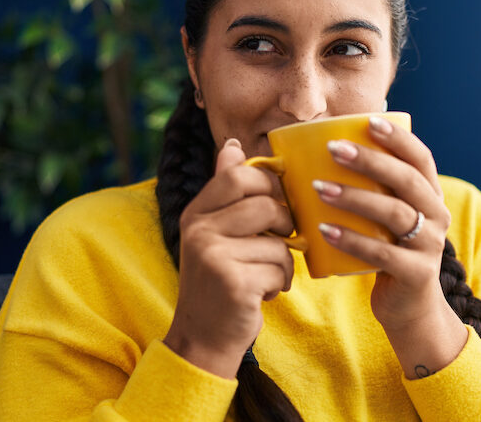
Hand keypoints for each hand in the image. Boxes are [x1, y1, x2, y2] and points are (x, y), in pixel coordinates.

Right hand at [163, 138, 295, 378]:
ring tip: (267, 274)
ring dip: (283, 262)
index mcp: (196, 213)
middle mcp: (199, 231)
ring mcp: (214, 256)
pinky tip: (262, 293)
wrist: (202, 336)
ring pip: (278, 241)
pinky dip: (279, 283)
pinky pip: (279, 269)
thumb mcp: (214, 233)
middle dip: (285, 222)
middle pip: (265, 204)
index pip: (238, 175)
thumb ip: (225, 191)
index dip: (268, 183)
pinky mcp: (234, 283)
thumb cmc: (219, 280)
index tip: (277, 201)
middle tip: (280, 239)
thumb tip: (232, 145)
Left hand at [312, 116, 466, 375]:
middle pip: (406, 181)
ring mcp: (430, 246)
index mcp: (430, 196)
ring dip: (354, 197)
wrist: (408, 309)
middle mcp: (437, 216)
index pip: (421, 158)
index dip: (398, 138)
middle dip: (370, 161)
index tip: (368, 121)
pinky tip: (325, 230)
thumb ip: (370, 189)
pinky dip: (352, 240)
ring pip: (394, 214)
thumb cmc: (386, 252)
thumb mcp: (384, 218)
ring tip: (319, 187)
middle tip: (334, 149)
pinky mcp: (416, 273)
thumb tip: (320, 151)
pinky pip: (383, 253)